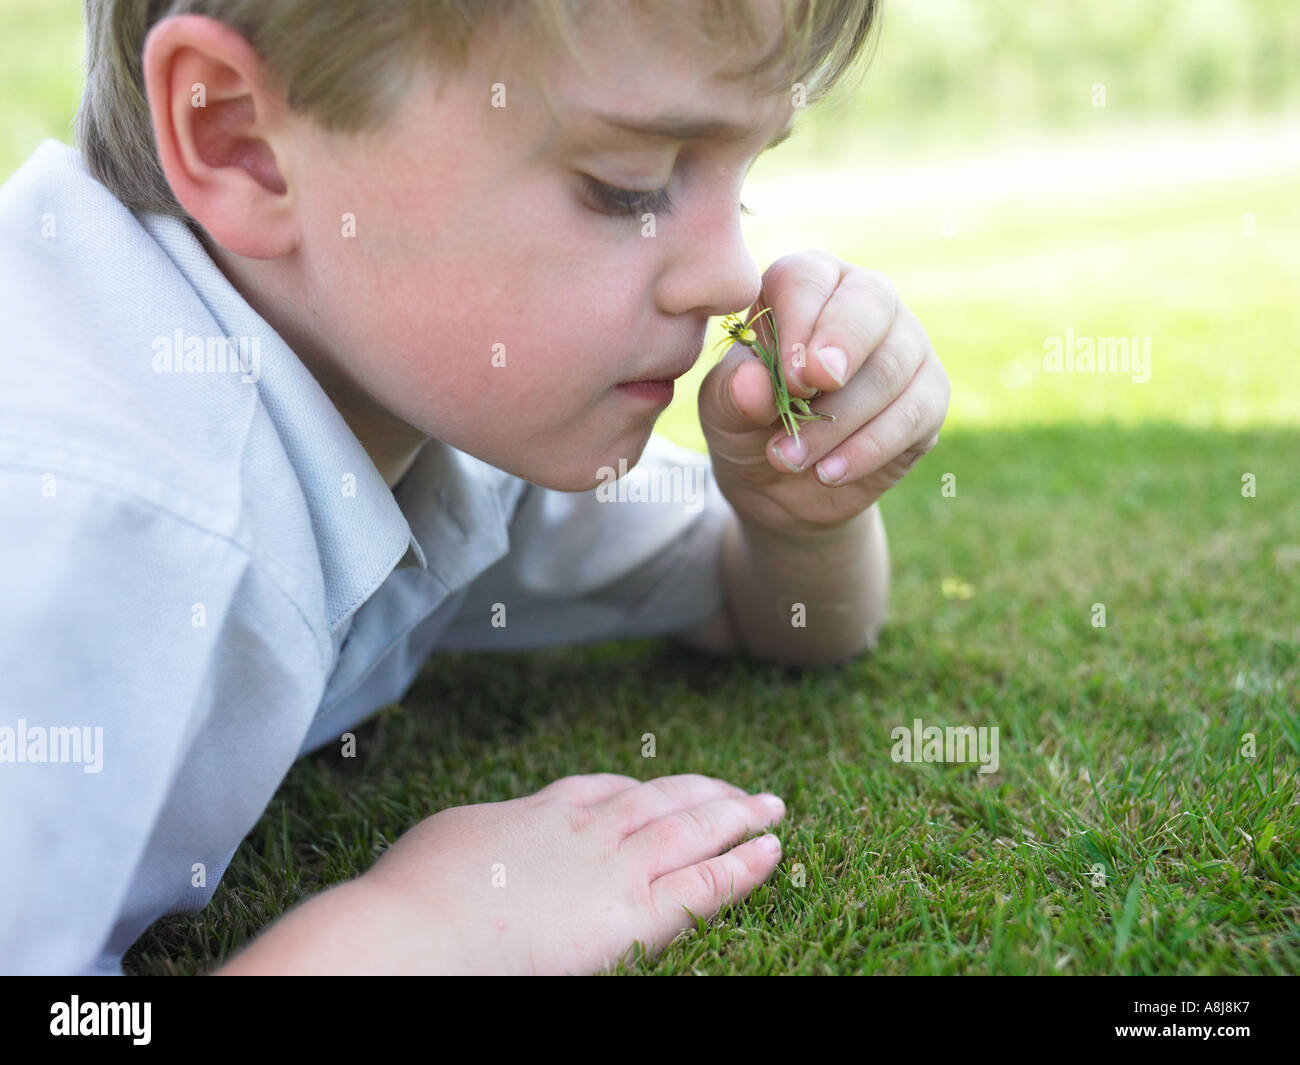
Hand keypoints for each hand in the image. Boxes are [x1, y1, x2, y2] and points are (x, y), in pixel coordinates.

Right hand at [360, 773, 786, 974]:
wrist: (418, 930)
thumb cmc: (416, 895)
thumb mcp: (452, 840)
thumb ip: (490, 835)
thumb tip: (489, 839)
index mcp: (540, 814)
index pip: (603, 792)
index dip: (641, 789)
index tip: (663, 787)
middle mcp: (586, 830)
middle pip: (660, 800)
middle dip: (702, 792)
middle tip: (740, 789)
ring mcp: (614, 867)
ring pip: (691, 830)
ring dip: (736, 815)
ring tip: (771, 807)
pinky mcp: (633, 914)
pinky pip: (704, 884)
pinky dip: (743, 866)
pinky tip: (773, 852)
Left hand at [699, 250, 949, 541]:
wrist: (782, 486)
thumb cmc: (748, 423)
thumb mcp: (722, 411)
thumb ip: (733, 393)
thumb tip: (752, 383)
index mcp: (805, 284)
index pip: (808, 278)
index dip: (798, 323)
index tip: (787, 376)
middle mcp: (863, 301)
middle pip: (870, 302)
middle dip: (841, 347)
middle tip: (811, 389)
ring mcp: (906, 345)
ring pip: (890, 367)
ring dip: (837, 421)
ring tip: (789, 459)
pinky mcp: (929, 395)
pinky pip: (914, 414)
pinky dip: (868, 448)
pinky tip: (830, 472)